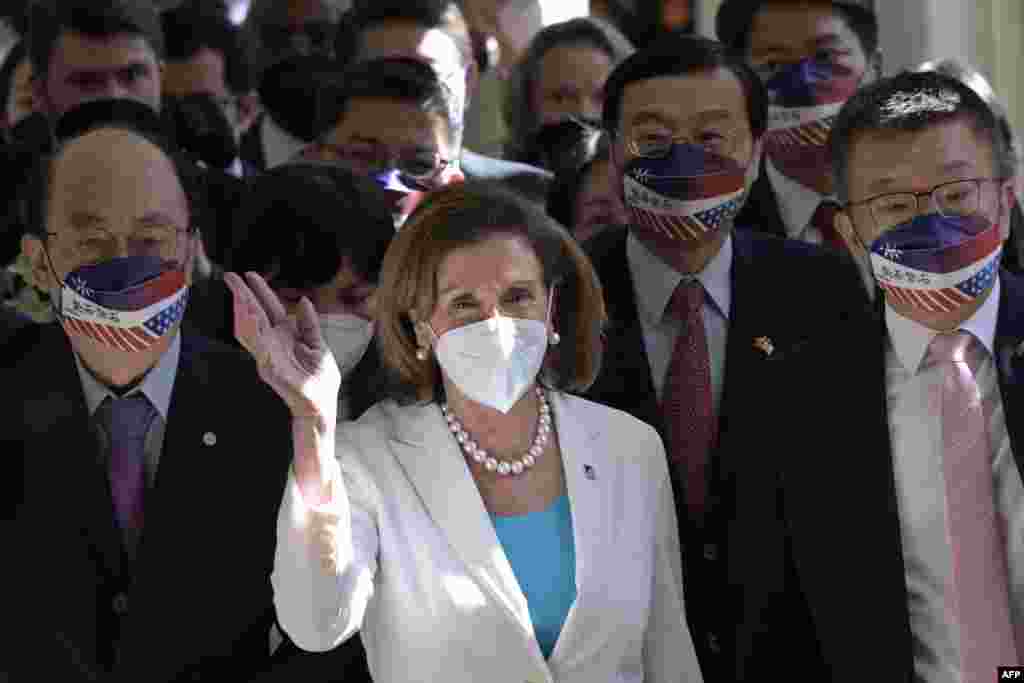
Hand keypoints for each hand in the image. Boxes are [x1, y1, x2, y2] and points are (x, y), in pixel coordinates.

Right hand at [224, 272, 339, 424]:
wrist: (320, 405)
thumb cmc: (319, 378)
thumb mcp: (318, 345)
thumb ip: (309, 324)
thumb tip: (303, 300)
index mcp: (285, 335)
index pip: (268, 308)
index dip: (259, 291)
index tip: (248, 274)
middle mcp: (273, 343)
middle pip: (254, 315)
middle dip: (242, 295)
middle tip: (230, 276)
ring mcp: (268, 356)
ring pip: (251, 329)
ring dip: (244, 311)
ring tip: (239, 294)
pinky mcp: (270, 370)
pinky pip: (259, 349)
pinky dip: (254, 334)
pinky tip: (250, 319)